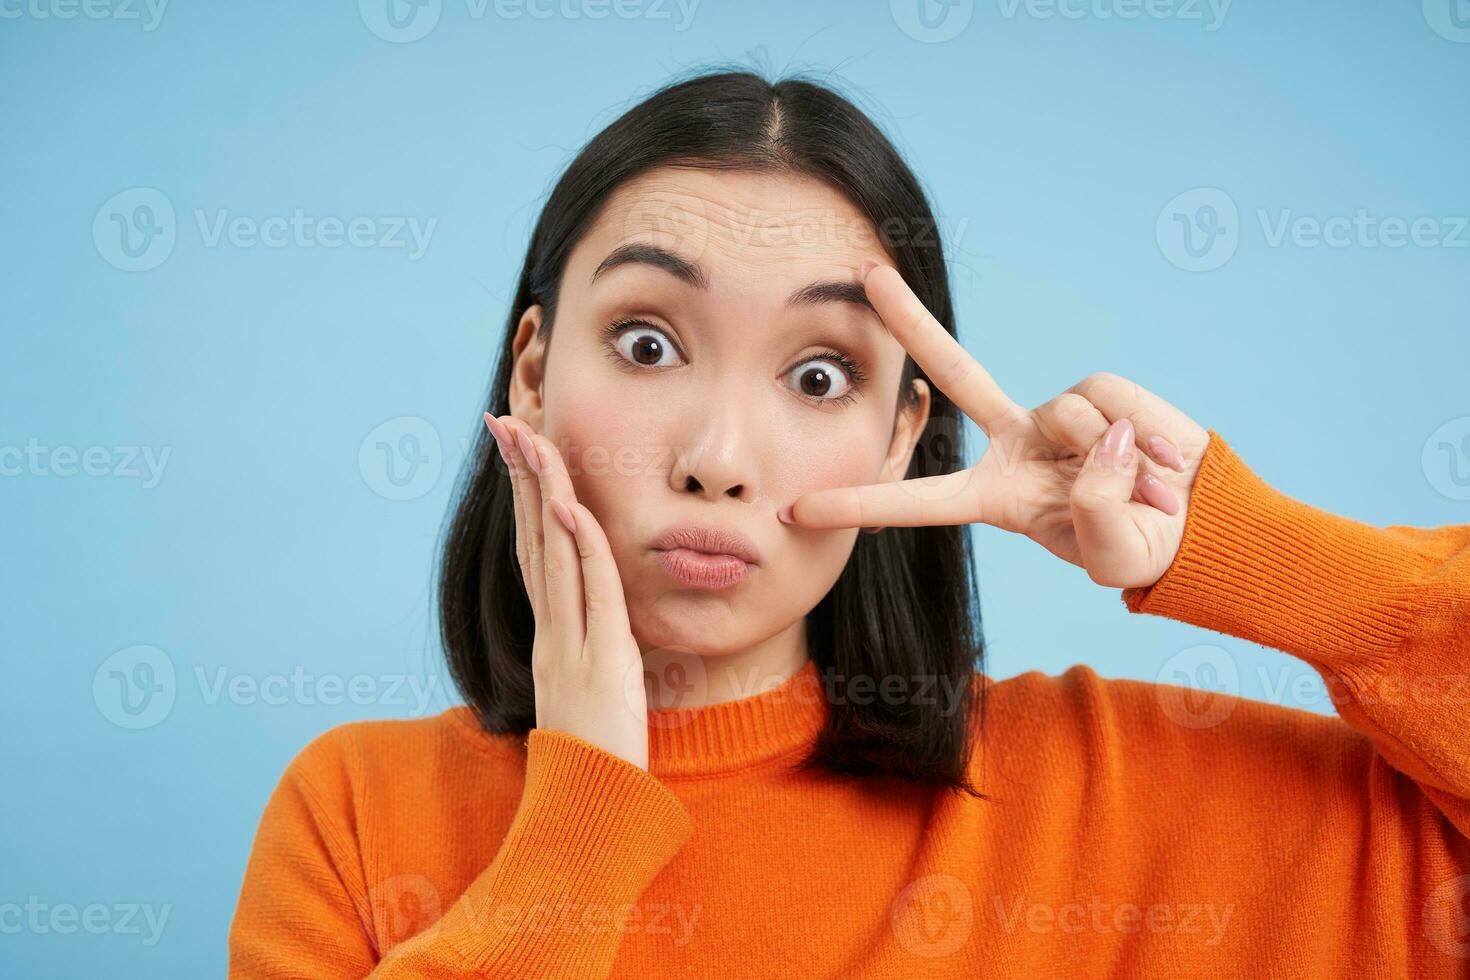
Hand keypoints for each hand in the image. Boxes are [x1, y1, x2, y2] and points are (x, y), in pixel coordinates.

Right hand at [483, 413, 648, 769]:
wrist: (585, 816)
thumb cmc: (593, 761)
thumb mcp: (590, 693)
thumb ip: (589, 653)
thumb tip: (600, 622)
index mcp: (551, 637)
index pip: (535, 553)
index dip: (525, 500)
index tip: (517, 452)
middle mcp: (552, 633)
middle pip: (534, 541)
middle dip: (521, 478)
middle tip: (504, 422)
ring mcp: (571, 646)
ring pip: (555, 556)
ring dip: (544, 494)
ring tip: (532, 440)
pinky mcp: (600, 663)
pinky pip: (592, 596)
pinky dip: (583, 551)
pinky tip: (571, 509)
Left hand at [782, 261, 1209, 589]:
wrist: (1196, 521)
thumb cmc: (1142, 547)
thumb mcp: (1112, 555)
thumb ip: (1096, 508)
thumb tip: (1096, 433)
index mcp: (995, 497)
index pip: (916, 501)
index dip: (860, 503)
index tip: (796, 508)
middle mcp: (1014, 444)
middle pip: (953, 371)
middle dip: (909, 319)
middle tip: (863, 272)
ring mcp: (1056, 415)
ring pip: (1070, 416)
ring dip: (1118, 461)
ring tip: (1143, 488)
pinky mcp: (1100, 393)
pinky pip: (1112, 403)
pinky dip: (1142, 439)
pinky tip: (1154, 457)